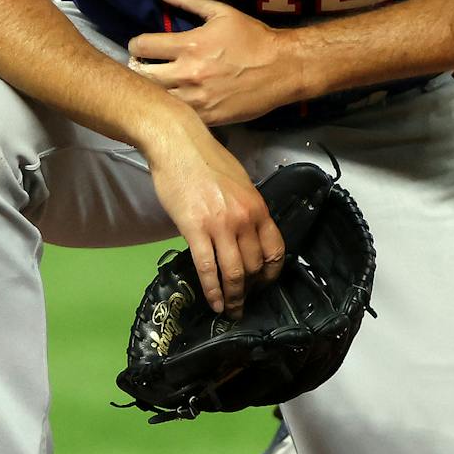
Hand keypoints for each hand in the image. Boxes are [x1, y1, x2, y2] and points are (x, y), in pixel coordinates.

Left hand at [127, 0, 305, 124]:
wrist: (282, 68)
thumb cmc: (252, 37)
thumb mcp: (220, 12)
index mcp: (190, 45)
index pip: (142, 46)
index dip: (136, 45)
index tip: (141, 46)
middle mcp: (189, 73)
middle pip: (142, 75)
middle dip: (138, 68)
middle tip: (144, 66)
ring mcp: (198, 99)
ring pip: (157, 99)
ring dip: (153, 90)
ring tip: (158, 83)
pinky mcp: (208, 118)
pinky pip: (178, 115)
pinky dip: (172, 107)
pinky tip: (176, 99)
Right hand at [140, 111, 286, 317]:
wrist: (178, 143)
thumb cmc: (206, 159)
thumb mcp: (239, 182)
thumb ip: (247, 208)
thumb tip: (248, 232)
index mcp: (257, 206)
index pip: (275, 250)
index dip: (271, 274)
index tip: (264, 285)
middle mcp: (244, 219)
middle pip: (255, 266)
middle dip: (251, 289)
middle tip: (243, 301)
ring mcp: (220, 225)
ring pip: (234, 273)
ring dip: (233, 297)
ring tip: (230, 310)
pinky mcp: (195, 229)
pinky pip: (207, 268)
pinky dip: (212, 290)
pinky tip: (213, 302)